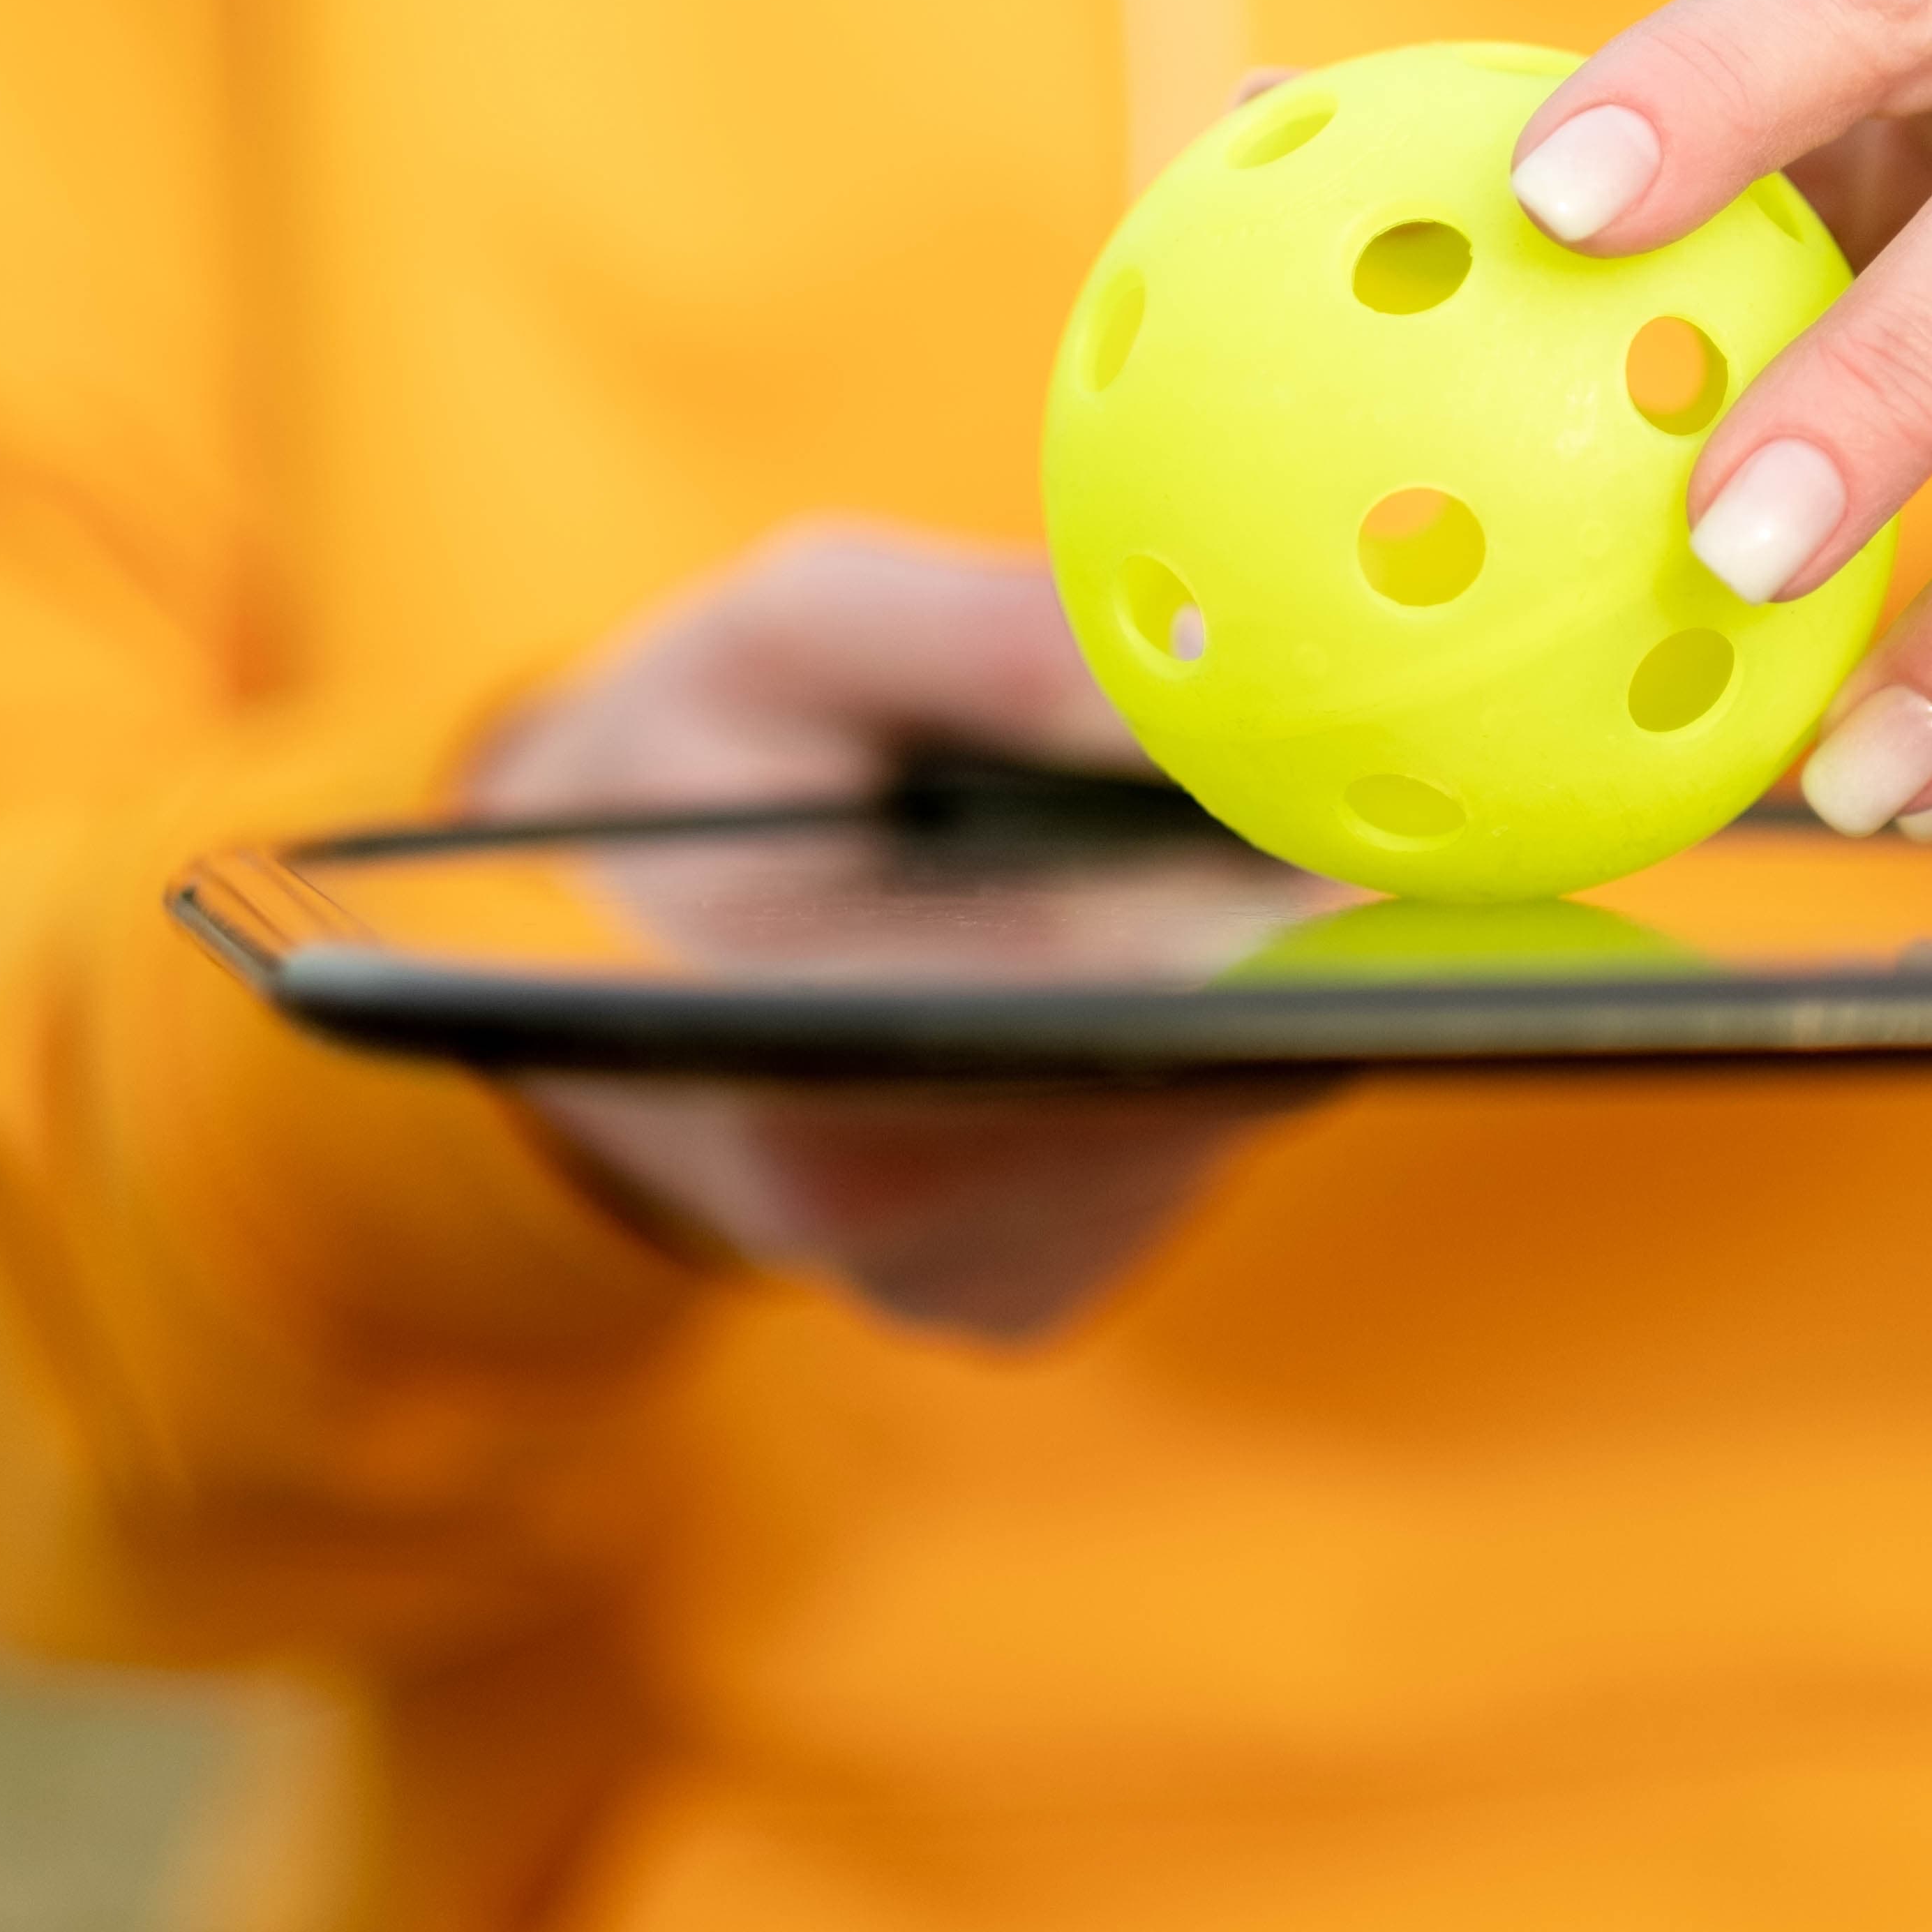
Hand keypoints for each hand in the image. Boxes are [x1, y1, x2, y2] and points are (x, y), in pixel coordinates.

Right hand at [472, 526, 1318, 1343]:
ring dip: (1241, 970)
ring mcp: (965, 1280)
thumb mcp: (790, 633)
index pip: (1116, 996)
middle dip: (1286, 920)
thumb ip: (988, 638)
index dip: (1278, 903)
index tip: (1380, 810)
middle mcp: (895, 1227)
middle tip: (1359, 783)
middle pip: (1209, 1065)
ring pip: (1220, 1106)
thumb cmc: (683, 761)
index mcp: (808, 1072)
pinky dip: (1192, 1034)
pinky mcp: (1023, 1298)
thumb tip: (1216, 672)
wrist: (551, 959)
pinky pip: (1182, 1147)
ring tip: (1203, 844)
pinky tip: (1136, 946)